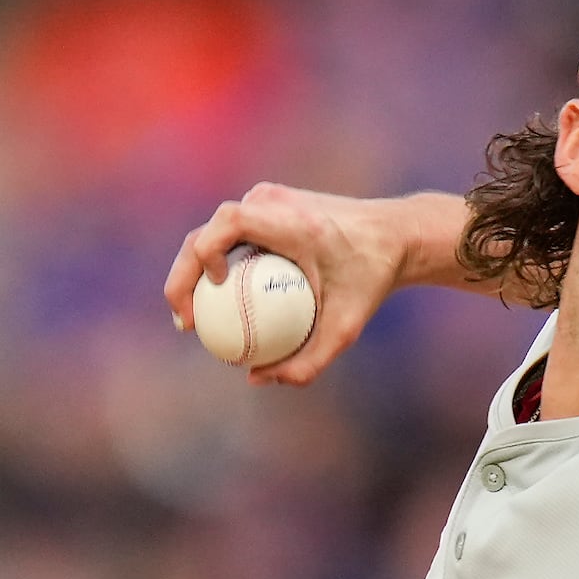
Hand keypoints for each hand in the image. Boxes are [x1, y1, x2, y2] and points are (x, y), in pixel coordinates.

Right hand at [163, 183, 408, 385]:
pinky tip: (217, 302)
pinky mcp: (269, 204)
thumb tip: (257, 379)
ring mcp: (268, 198)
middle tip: (185, 322)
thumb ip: (308, 361)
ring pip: (215, 232)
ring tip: (193, 317)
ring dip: (195, 270)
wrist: (394, 237)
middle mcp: (273, 201)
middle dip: (184, 275)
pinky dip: (218, 264)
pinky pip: (232, 234)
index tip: (211, 292)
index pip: (228, 224)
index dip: (204, 255)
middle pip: (208, 231)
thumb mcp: (346, 328)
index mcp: (291, 220)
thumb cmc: (372, 280)